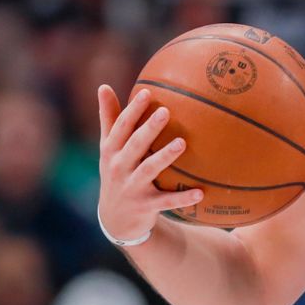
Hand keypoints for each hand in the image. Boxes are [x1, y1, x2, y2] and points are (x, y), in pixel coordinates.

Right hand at [96, 85, 202, 240]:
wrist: (115, 219)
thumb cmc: (116, 172)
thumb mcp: (108, 147)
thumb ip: (109, 118)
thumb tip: (103, 86)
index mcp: (112, 151)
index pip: (121, 127)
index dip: (133, 110)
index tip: (147, 92)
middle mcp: (119, 167)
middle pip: (135, 145)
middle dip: (149, 129)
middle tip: (166, 111)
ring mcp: (132, 187)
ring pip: (150, 169)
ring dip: (165, 156)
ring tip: (182, 143)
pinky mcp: (146, 206)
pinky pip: (166, 201)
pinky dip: (182, 198)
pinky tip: (201, 193)